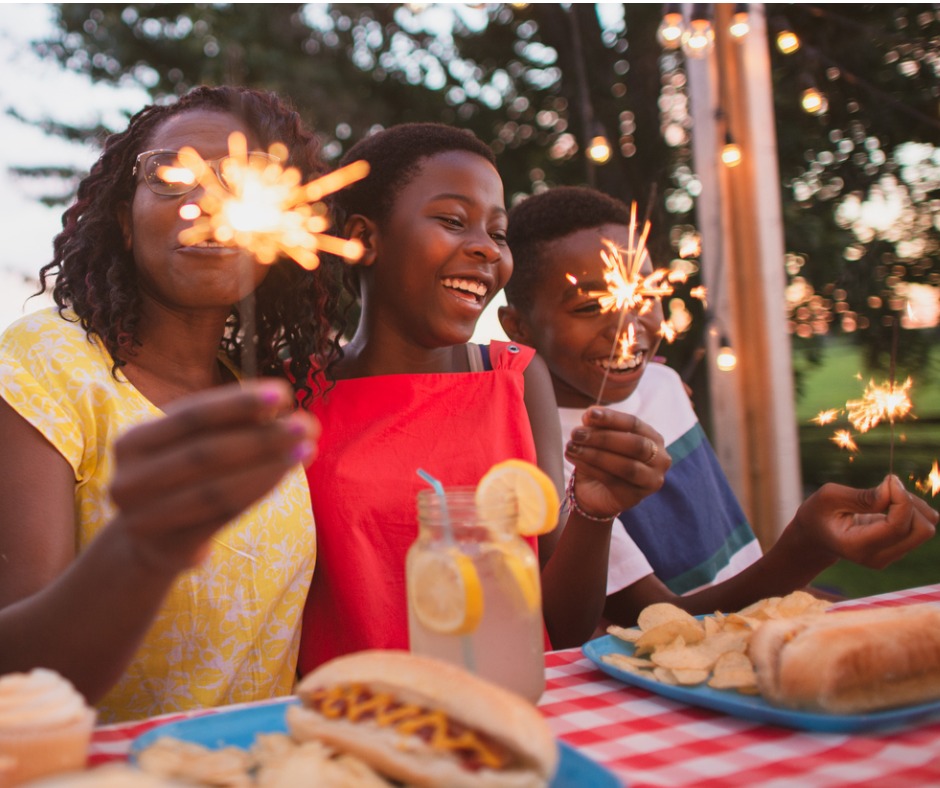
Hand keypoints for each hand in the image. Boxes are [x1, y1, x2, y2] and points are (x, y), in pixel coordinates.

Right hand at [109, 379, 318, 573]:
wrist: (151, 543)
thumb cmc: (182, 480)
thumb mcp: (192, 446)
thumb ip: (226, 426)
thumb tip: (277, 404)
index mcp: (132, 441)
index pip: (190, 415)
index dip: (237, 402)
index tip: (283, 392)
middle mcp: (130, 479)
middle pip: (206, 452)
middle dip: (262, 436)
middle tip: (307, 424)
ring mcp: (145, 518)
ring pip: (217, 488)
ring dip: (268, 465)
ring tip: (307, 448)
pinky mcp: (170, 546)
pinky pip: (223, 515)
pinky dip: (259, 490)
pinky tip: (287, 472)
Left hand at [564, 407, 670, 518]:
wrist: (595, 493)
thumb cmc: (602, 460)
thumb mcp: (599, 438)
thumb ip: (598, 425)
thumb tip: (590, 415)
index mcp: (653, 438)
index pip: (634, 424)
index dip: (612, 418)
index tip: (589, 413)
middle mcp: (659, 459)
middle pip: (634, 445)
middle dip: (603, 437)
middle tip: (576, 433)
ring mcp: (650, 481)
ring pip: (625, 466)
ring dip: (595, 454)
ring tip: (571, 447)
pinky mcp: (635, 497)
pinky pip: (613, 481)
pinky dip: (590, 468)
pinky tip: (574, 459)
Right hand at [792, 475, 937, 568]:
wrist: (815, 537)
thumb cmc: (818, 513)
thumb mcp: (829, 497)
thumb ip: (862, 496)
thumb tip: (893, 489)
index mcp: (857, 546)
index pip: (897, 526)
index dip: (902, 499)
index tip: (889, 479)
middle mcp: (878, 557)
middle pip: (922, 530)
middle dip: (911, 503)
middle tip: (888, 487)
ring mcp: (890, 556)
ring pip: (926, 528)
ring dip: (913, 505)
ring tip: (887, 494)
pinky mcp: (898, 549)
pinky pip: (921, 527)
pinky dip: (912, 510)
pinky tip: (891, 504)